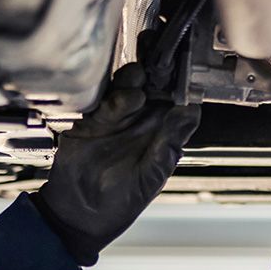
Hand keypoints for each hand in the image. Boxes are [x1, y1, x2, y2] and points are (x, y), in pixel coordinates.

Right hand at [35, 63, 201, 264]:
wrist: (80, 215)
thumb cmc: (121, 202)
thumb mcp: (151, 177)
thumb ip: (168, 145)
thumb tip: (191, 113)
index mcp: (160, 129)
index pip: (174, 95)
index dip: (180, 79)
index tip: (185, 64)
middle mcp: (138, 118)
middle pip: (149, 82)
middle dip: (155, 66)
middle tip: (159, 54)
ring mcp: (113, 117)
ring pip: (124, 85)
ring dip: (132, 78)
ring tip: (138, 80)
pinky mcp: (87, 120)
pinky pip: (97, 100)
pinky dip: (107, 96)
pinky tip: (116, 98)